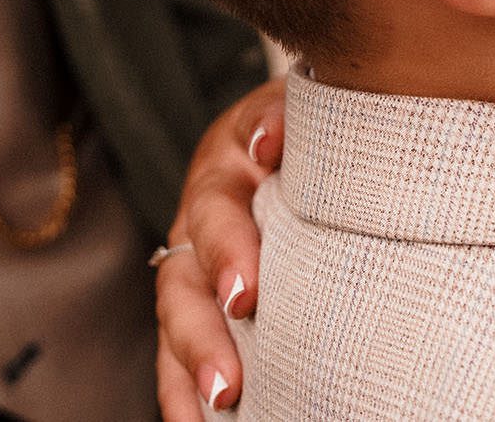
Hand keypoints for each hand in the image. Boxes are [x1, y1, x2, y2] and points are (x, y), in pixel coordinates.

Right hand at [154, 77, 284, 417]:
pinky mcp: (201, 294)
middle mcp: (203, 214)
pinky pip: (178, 348)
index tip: (247, 294)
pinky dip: (183, 387)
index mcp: (228, 162)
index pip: (217, 206)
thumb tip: (270, 138)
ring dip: (193, 362)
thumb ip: (288, 118)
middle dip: (206, 328)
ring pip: (177, 317)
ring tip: (220, 402)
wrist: (306, 122)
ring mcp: (196, 256)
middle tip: (231, 380)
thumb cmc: (316, 118)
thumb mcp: (308, 103)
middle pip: (187, 275)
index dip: (228, 249)